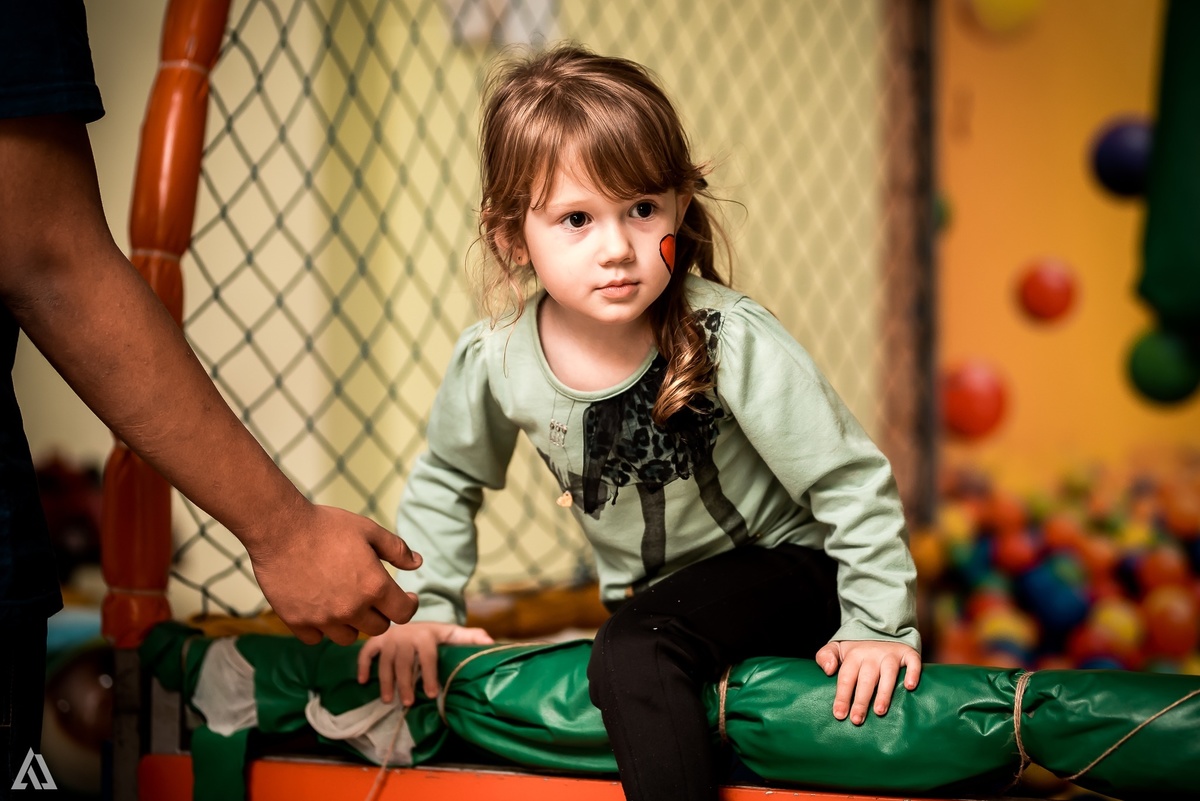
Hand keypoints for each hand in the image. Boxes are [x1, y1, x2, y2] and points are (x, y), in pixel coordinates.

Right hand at [245, 503, 423, 645]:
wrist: (280, 529)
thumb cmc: (326, 526)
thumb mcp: (369, 530)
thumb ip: (397, 549)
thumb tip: (417, 563)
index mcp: (374, 587)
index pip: (404, 614)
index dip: (409, 605)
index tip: (406, 597)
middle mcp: (351, 609)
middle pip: (378, 628)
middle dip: (380, 613)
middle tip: (372, 597)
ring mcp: (323, 619)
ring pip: (348, 637)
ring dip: (352, 624)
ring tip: (346, 604)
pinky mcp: (297, 622)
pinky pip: (316, 638)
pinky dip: (321, 628)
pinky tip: (320, 609)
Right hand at [357, 621, 493, 705]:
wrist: (410, 618)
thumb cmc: (434, 633)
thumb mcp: (452, 633)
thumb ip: (470, 638)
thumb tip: (491, 643)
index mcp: (426, 635)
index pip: (428, 657)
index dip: (430, 675)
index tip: (432, 695)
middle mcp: (406, 635)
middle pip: (404, 663)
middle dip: (406, 684)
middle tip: (408, 703)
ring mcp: (389, 638)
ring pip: (385, 662)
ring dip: (385, 682)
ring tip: (388, 701)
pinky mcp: (376, 641)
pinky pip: (366, 653)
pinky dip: (362, 666)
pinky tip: (362, 682)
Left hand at [814, 639, 921, 724]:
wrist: (882, 628)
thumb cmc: (857, 648)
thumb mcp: (836, 648)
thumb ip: (825, 657)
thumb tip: (829, 670)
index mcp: (853, 656)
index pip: (846, 677)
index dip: (842, 696)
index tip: (839, 714)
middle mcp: (872, 655)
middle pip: (866, 679)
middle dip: (861, 700)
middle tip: (857, 720)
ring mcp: (891, 654)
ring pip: (888, 673)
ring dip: (884, 692)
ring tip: (879, 711)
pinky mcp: (907, 653)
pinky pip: (912, 662)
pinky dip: (912, 673)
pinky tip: (909, 687)